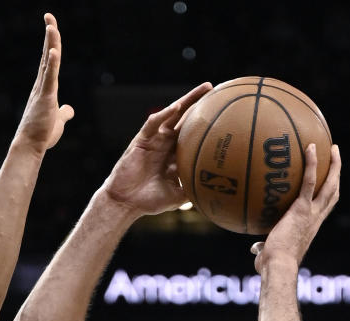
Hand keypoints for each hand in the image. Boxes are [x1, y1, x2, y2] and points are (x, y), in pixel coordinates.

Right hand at [16, 13, 74, 152]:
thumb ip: (64, 112)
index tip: (51, 26)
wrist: (30, 146)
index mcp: (46, 87)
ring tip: (51, 25)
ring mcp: (42, 90)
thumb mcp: (58, 121)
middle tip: (49, 16)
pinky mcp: (45, 97)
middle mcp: (42, 84)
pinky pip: (50, 77)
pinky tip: (54, 50)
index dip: (52, 43)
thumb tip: (70, 109)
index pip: (50, 61)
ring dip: (51, 43)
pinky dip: (52, 63)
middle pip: (48, 54)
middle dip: (50, 34)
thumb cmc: (42, 135)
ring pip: (48, 61)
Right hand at [103, 84, 211, 216]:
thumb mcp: (176, 197)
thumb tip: (213, 194)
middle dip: (198, 103)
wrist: (126, 203)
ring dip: (187, 101)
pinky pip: (153, 124)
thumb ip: (192, 190)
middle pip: (185, 119)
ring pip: (172, 115)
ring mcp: (154, 140)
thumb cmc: (148, 201)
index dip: (204, 124)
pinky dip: (164, 114)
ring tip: (204, 89)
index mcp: (175, 155)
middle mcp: (166, 144)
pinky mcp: (141, 140)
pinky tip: (176, 107)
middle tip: (215, 89)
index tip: (223, 115)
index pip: (192, 135)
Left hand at [251, 142, 340, 272]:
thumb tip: (256, 248)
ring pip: (329, 184)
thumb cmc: (272, 266)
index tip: (329, 180)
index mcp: (311, 227)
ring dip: (334, 165)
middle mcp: (316, 218)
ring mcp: (311, 213)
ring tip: (332, 147)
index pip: (325, 207)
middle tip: (335, 156)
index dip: (329, 192)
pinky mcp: (301, 208)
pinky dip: (312, 163)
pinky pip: (309, 182)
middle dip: (337, 173)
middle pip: (333, 192)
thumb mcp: (269, 255)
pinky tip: (310, 147)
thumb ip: (264, 248)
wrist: (279, 267)